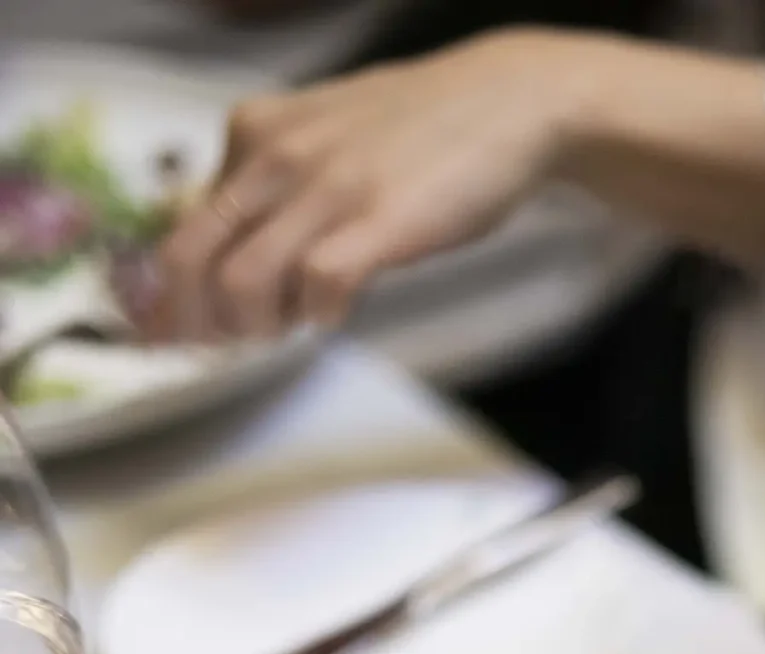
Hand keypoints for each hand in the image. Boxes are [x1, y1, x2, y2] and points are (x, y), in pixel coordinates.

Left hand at [147, 33, 581, 341]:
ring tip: (287, 327)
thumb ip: (274, 184)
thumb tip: (236, 253)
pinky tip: (335, 313)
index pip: (182, 226)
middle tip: (223, 348)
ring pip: (243, 283)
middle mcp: (274, 155)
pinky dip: (318, 317)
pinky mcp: (375, 220)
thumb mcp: (321, 139)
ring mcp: (323, 188)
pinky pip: (318, 287)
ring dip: (256, 327)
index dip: (171, 296)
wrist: (501, 101)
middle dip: (197, 323)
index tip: (178, 336)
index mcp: (253, 134)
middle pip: (191, 259)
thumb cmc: (418, 133)